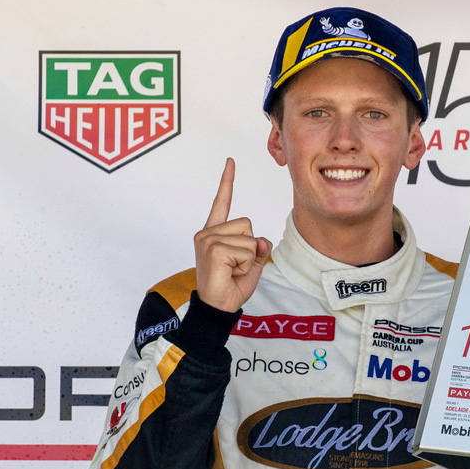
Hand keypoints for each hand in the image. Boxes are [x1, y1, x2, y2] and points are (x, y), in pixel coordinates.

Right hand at [193, 158, 271, 312]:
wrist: (218, 307)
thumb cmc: (231, 286)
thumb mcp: (252, 263)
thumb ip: (258, 246)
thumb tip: (261, 240)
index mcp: (214, 232)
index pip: (222, 203)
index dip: (227, 182)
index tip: (231, 162)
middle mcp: (208, 233)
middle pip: (248, 224)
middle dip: (251, 247)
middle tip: (235, 267)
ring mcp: (208, 239)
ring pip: (249, 237)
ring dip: (249, 258)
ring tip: (232, 270)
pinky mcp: (213, 249)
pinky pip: (246, 250)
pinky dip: (245, 265)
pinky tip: (230, 273)